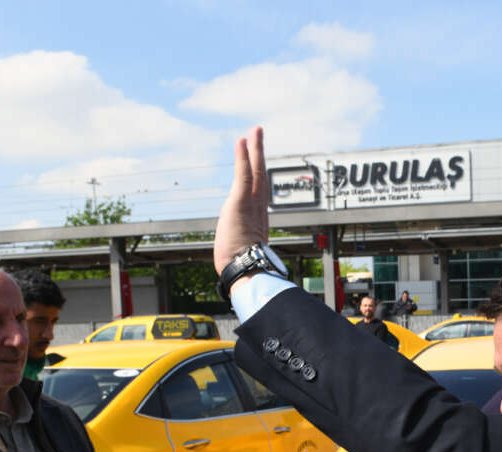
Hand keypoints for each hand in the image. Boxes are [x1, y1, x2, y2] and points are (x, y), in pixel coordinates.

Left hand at [214, 126, 270, 274]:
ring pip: (255, 171)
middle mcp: (258, 209)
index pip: (258, 192)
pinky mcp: (240, 202)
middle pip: (260, 176)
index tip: (258, 161)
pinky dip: (243, 157)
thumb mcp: (242, 255)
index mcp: (258, 220)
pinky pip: (243, 175)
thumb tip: (241, 261)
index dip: (259, 175)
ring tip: (255, 131)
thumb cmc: (243, 268)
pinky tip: (242, 141)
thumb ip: (243, 250)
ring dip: (255, 149)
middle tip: (259, 134)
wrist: (246, 271)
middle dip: (260, 154)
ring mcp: (250, 204)